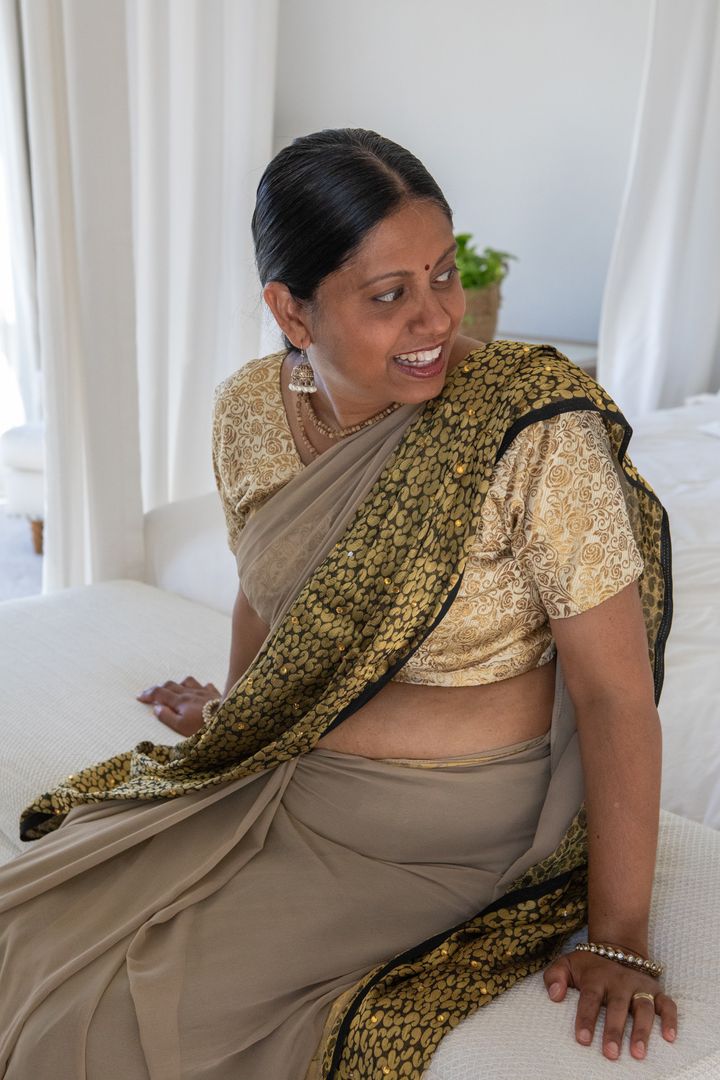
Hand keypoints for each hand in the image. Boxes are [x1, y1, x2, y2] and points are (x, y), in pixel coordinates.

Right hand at [136, 675, 221, 735]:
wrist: (230, 721)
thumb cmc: (203, 727)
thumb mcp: (181, 727)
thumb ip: (167, 717)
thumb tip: (156, 708)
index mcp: (179, 701)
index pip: (159, 693)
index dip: (148, 694)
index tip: (139, 697)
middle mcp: (190, 693)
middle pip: (171, 685)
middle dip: (159, 688)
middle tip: (152, 695)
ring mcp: (203, 691)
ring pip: (187, 681)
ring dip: (179, 684)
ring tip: (175, 691)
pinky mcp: (215, 693)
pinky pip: (205, 685)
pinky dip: (199, 687)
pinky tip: (200, 692)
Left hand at [543, 950, 677, 1060]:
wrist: (617, 948)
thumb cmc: (588, 966)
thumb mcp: (566, 964)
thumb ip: (554, 976)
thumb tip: (554, 995)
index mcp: (596, 977)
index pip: (590, 998)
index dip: (585, 1018)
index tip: (582, 1039)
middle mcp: (619, 981)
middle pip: (617, 1006)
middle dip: (614, 1030)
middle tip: (611, 1053)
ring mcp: (640, 986)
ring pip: (643, 1007)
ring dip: (642, 1030)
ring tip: (638, 1053)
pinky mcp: (657, 990)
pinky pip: (668, 1004)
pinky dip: (671, 1019)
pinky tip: (670, 1038)